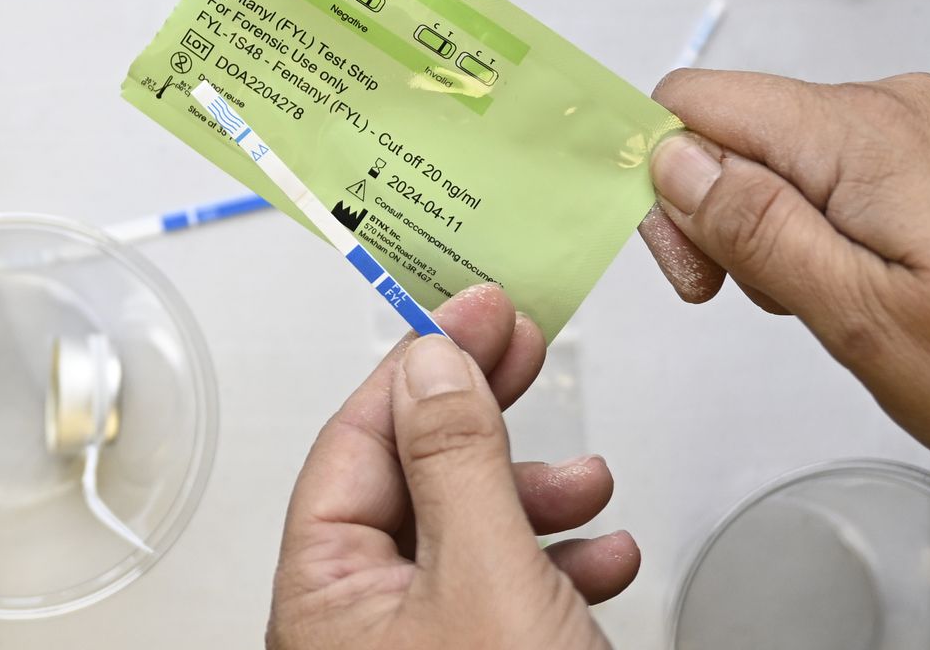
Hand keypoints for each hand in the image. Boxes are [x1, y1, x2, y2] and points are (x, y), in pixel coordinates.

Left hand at [267, 285, 638, 649]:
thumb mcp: (486, 573)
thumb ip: (457, 461)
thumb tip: (433, 367)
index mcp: (325, 596)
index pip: (355, 443)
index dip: (420, 365)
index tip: (476, 312)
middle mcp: (359, 622)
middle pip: (414, 477)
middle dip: (487, 419)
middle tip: (526, 350)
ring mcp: (418, 645)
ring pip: (470, 531)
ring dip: (537, 494)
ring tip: (590, 481)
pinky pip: (506, 588)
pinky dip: (557, 560)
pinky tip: (603, 551)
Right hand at [639, 69, 929, 505]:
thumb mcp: (867, 320)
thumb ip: (756, 229)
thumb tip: (670, 158)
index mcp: (862, 134)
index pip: (698, 101)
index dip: (666, 183)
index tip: (699, 272)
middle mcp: (895, 107)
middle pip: (742, 126)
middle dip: (722, 215)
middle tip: (772, 307)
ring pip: (795, 155)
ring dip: (781, 231)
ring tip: (843, 313)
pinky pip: (851, 172)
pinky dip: (834, 230)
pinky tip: (878, 294)